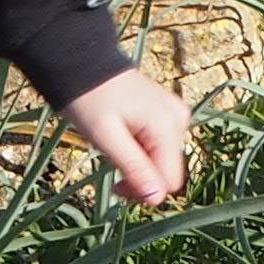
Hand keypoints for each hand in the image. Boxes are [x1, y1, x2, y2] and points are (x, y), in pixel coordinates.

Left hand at [63, 67, 196, 207]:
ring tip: (114, 142)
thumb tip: (156, 199)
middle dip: (139, 176)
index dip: (143, 191)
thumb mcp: (106, 137)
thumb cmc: (88, 99)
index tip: (115, 184)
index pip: (169, 181)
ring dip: (138, 162)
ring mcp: (175, 116)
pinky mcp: (167, 116)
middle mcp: (179, 121)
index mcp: (168, 126)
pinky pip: (159, 146)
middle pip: (167, 172)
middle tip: (110, 160)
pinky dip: (140, 149)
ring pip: (162, 161)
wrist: (84, 65)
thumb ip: (133, 167)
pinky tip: (122, 134)